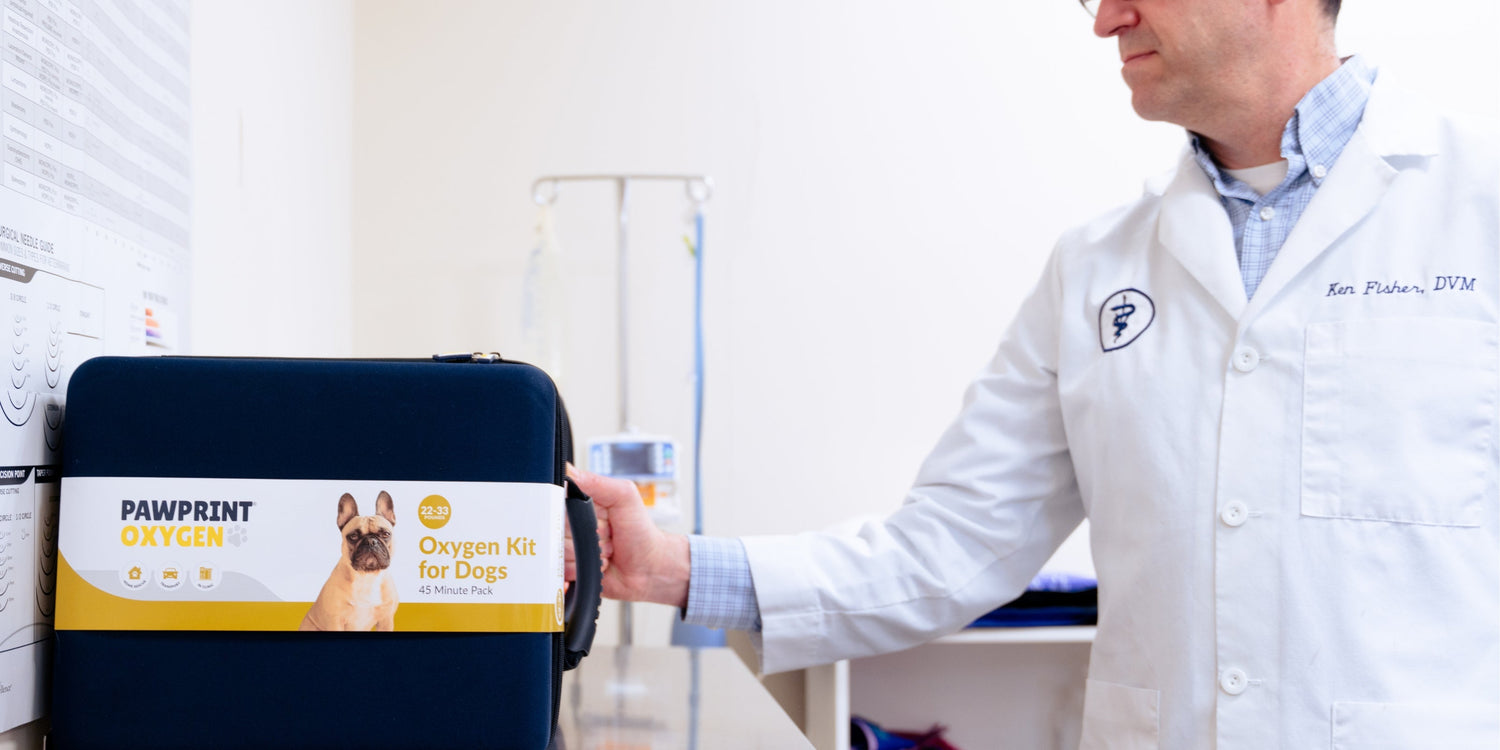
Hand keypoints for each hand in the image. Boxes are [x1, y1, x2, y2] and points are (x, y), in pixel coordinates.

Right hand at [565, 465, 690, 607]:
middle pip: (557, 529)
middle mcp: (574, 525)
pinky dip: (580, 570)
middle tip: (605, 534)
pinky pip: (561, 570)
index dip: (571, 511)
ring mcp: (572, 548)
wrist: (649, 568)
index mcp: (583, 503)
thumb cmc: (641, 532)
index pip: (557, 502)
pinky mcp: (571, 569)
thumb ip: (598, 482)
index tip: (586, 516)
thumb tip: (569, 471)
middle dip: (584, 535)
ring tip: (605, 551)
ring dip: (587, 554)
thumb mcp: (625, 497)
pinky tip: (597, 565)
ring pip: (559, 552)